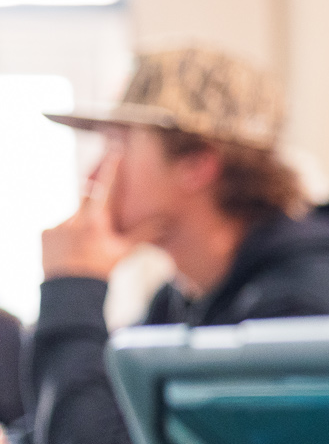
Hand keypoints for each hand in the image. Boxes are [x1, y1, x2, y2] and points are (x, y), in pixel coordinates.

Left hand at [43, 150, 134, 281]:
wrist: (71, 293)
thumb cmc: (102, 271)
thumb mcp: (126, 251)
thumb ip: (146, 233)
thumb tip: (169, 220)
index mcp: (95, 219)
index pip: (106, 187)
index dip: (112, 168)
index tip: (115, 150)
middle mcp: (73, 218)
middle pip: (87, 198)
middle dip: (96, 201)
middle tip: (103, 215)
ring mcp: (56, 226)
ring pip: (74, 216)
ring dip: (82, 224)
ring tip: (88, 246)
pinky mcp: (44, 235)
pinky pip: (57, 227)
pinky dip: (66, 234)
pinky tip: (73, 250)